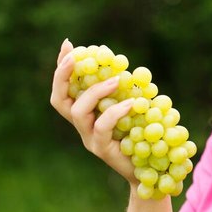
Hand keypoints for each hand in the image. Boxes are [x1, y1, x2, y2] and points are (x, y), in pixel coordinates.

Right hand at [50, 39, 136, 184]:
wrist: (153, 168)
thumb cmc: (143, 136)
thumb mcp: (134, 108)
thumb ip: (124, 90)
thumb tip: (121, 64)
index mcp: (86, 114)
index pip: (65, 89)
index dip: (62, 68)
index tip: (68, 44)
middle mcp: (82, 126)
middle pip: (59, 100)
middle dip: (63, 75)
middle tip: (77, 56)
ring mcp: (89, 139)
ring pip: (78, 112)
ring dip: (95, 91)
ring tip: (115, 79)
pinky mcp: (102, 150)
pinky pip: (101, 127)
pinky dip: (115, 112)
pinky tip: (130, 103)